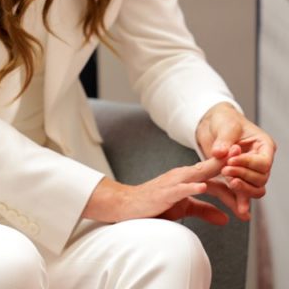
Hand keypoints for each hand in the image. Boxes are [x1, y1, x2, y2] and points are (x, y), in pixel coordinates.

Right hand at [85, 154, 231, 224]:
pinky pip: (179, 189)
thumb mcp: (183, 207)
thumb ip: (204, 210)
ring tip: (228, 166)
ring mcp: (171, 183)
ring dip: (212, 170)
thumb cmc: (154, 205)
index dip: (229, 169)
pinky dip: (191, 187)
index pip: (213, 173)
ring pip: (196, 174)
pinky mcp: (163, 193)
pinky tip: (202, 186)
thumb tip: (226, 218)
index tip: (246, 163)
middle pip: (208, 168)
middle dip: (225, 162)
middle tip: (242, 155)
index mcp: (187, 177)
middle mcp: (180, 175)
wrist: (127, 205)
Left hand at [196, 102, 276, 218]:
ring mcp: (249, 172)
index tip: (231, 160)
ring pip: (255, 189)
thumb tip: (221, 152)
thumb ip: (224, 139)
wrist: (212, 125)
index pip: (263, 162)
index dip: (248, 164)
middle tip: (225, 169)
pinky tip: (240, 211)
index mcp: (263, 146)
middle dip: (243, 175)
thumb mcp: (226, 125)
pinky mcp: (237, 178)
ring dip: (242, 188)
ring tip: (229, 181)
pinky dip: (241, 202)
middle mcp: (259, 161)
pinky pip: (243, 194)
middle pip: (260, 178)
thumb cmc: (224, 120)